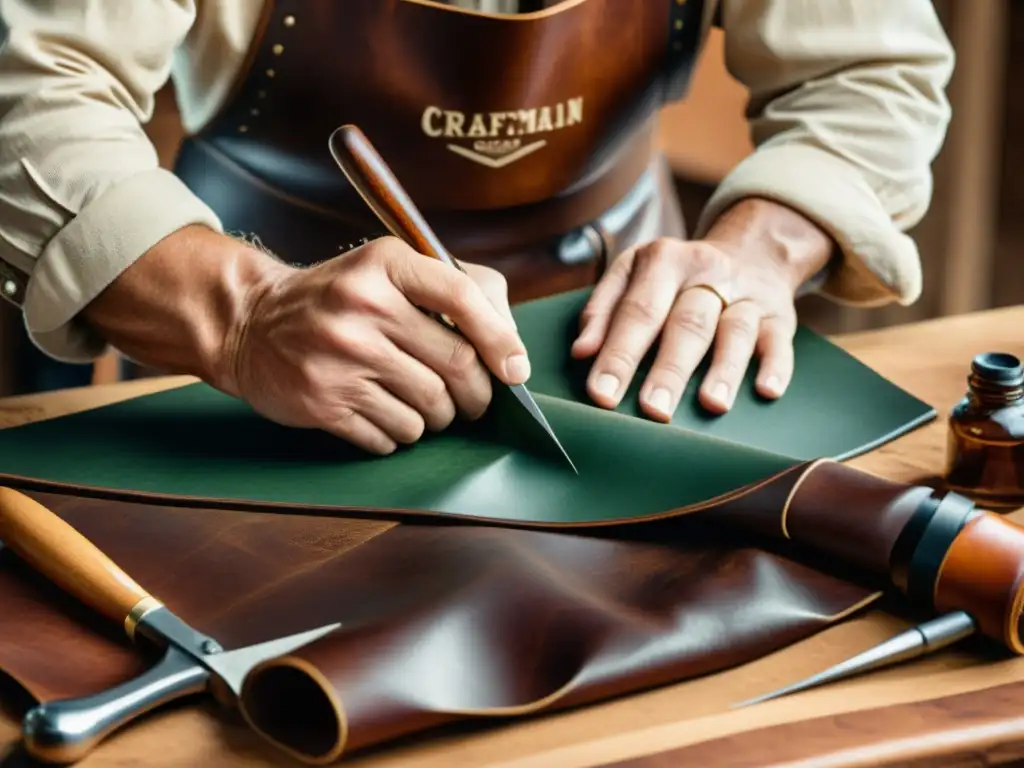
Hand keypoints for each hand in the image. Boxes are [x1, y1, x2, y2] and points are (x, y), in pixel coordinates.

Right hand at [226, 237, 528, 453]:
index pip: (463, 297)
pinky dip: (400, 435)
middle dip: (477, 395)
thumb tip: (510, 346)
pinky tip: (386, 415)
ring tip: (425, 407)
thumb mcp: (388, 270)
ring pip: (429, 409)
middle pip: (456, 366)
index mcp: (386, 265)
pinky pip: (391, 436)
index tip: (515, 370)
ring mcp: (341, 357)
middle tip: (474, 402)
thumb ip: (455, 290)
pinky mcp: (324, 402)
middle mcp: (363, 307)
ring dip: (437, 419)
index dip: (501, 340)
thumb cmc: (339, 299)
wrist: (251, 323)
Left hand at [570, 199, 832, 421]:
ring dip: (723, 370)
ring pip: (735, 332)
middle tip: (652, 410)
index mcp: (663, 260)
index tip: (601, 395)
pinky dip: (775, 367)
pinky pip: (780, 341)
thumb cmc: (674, 279)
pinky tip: (766, 391)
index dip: (619, 354)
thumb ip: (602, 310)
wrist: (750, 252)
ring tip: (711, 405)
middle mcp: (707, 272)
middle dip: (668, 370)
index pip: (638, 311)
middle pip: (686, 324)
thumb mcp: (632, 275)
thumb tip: (582, 352)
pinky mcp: (779, 317)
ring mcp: (746, 295)